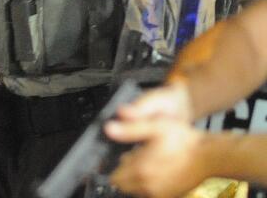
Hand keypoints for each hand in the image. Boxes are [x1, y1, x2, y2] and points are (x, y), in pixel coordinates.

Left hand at [104, 81, 205, 197]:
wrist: (210, 156)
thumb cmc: (184, 141)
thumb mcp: (154, 127)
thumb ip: (130, 130)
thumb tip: (109, 129)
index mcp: (141, 170)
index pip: (115, 177)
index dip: (117, 166)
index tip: (125, 156)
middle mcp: (148, 186)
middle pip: (124, 186)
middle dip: (125, 173)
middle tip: (138, 157)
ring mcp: (160, 193)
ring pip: (138, 190)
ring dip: (138, 179)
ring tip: (151, 162)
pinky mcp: (171, 195)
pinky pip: (152, 193)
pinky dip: (151, 184)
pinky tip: (160, 170)